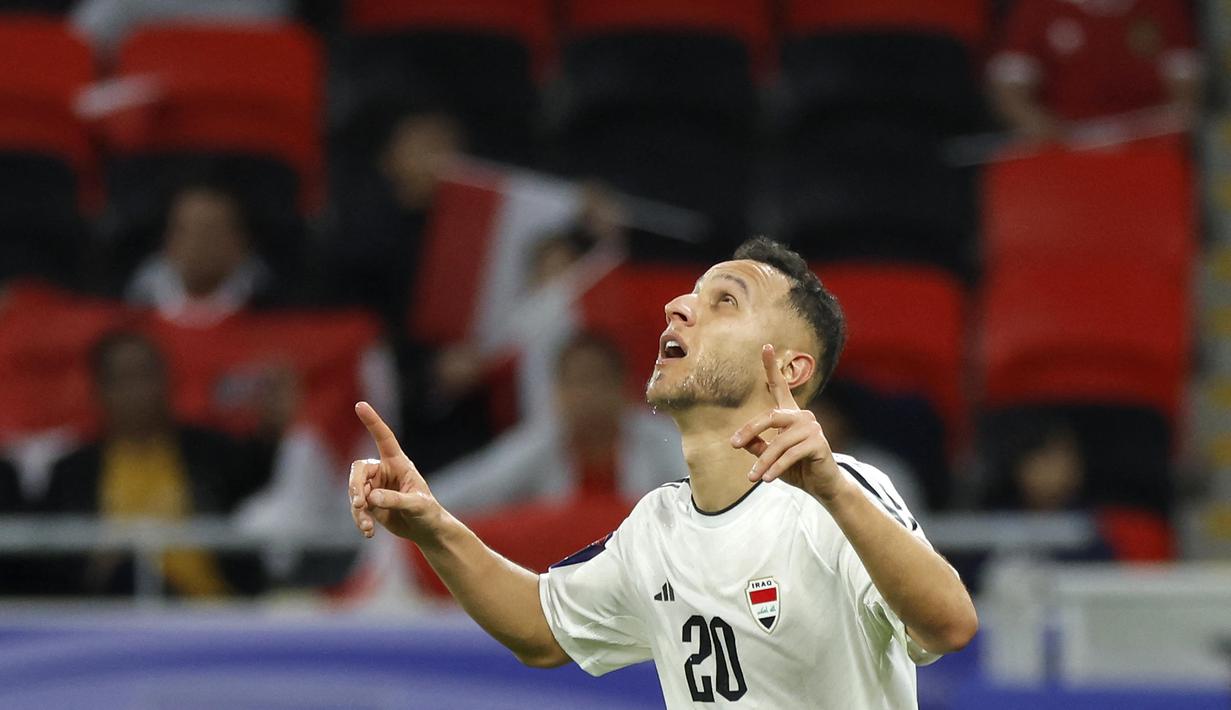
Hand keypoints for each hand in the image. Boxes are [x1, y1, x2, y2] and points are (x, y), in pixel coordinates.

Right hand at [349, 401, 440, 541]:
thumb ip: (395, 499)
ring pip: (354, 491)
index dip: (372, 421)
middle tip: (359, 504)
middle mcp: (384, 472)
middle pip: (359, 469)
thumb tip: (371, 498)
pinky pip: (357, 507)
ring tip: (367, 525)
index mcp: (398, 463)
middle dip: (355, 486)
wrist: (426, 530)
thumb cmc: (428, 512)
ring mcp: (375, 487)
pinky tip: (368, 532)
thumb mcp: (416, 505)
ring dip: (357, 508)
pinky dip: (360, 519)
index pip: (383, 437)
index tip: (360, 405)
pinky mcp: (370, 503)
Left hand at [729, 345, 848, 501]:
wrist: (822, 485)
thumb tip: (740, 441)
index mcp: (790, 414)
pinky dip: (776, 468)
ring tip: (752, 477)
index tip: (765, 346)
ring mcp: (812, 428)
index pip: (780, 386)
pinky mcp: (818, 443)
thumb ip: (757, 446)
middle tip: (733, 444)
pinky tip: (767, 479)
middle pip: (771, 416)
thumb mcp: (770, 457)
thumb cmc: (796, 469)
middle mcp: (802, 416)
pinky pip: (790, 455)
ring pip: (778, 442)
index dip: (772, 367)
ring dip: (763, 461)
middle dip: (750, 430)